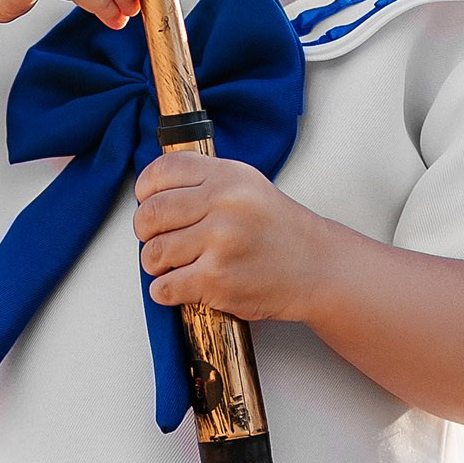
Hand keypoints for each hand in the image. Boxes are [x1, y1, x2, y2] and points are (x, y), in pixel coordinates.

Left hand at [133, 153, 324, 320]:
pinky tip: (180, 286)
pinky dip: (164, 291)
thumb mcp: (248, 186)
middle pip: (151, 214)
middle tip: (156, 240)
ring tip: (172, 266)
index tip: (148, 203)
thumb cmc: (280, 232)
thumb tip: (154, 193)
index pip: (163, 170)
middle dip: (145, 232)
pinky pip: (164, 287)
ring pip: (153, 253)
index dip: (146, 190)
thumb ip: (205, 182)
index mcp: (228, 176)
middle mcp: (223, 204)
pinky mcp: (216, 280)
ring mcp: (220, 242)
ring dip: (155, 264)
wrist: (318, 267)